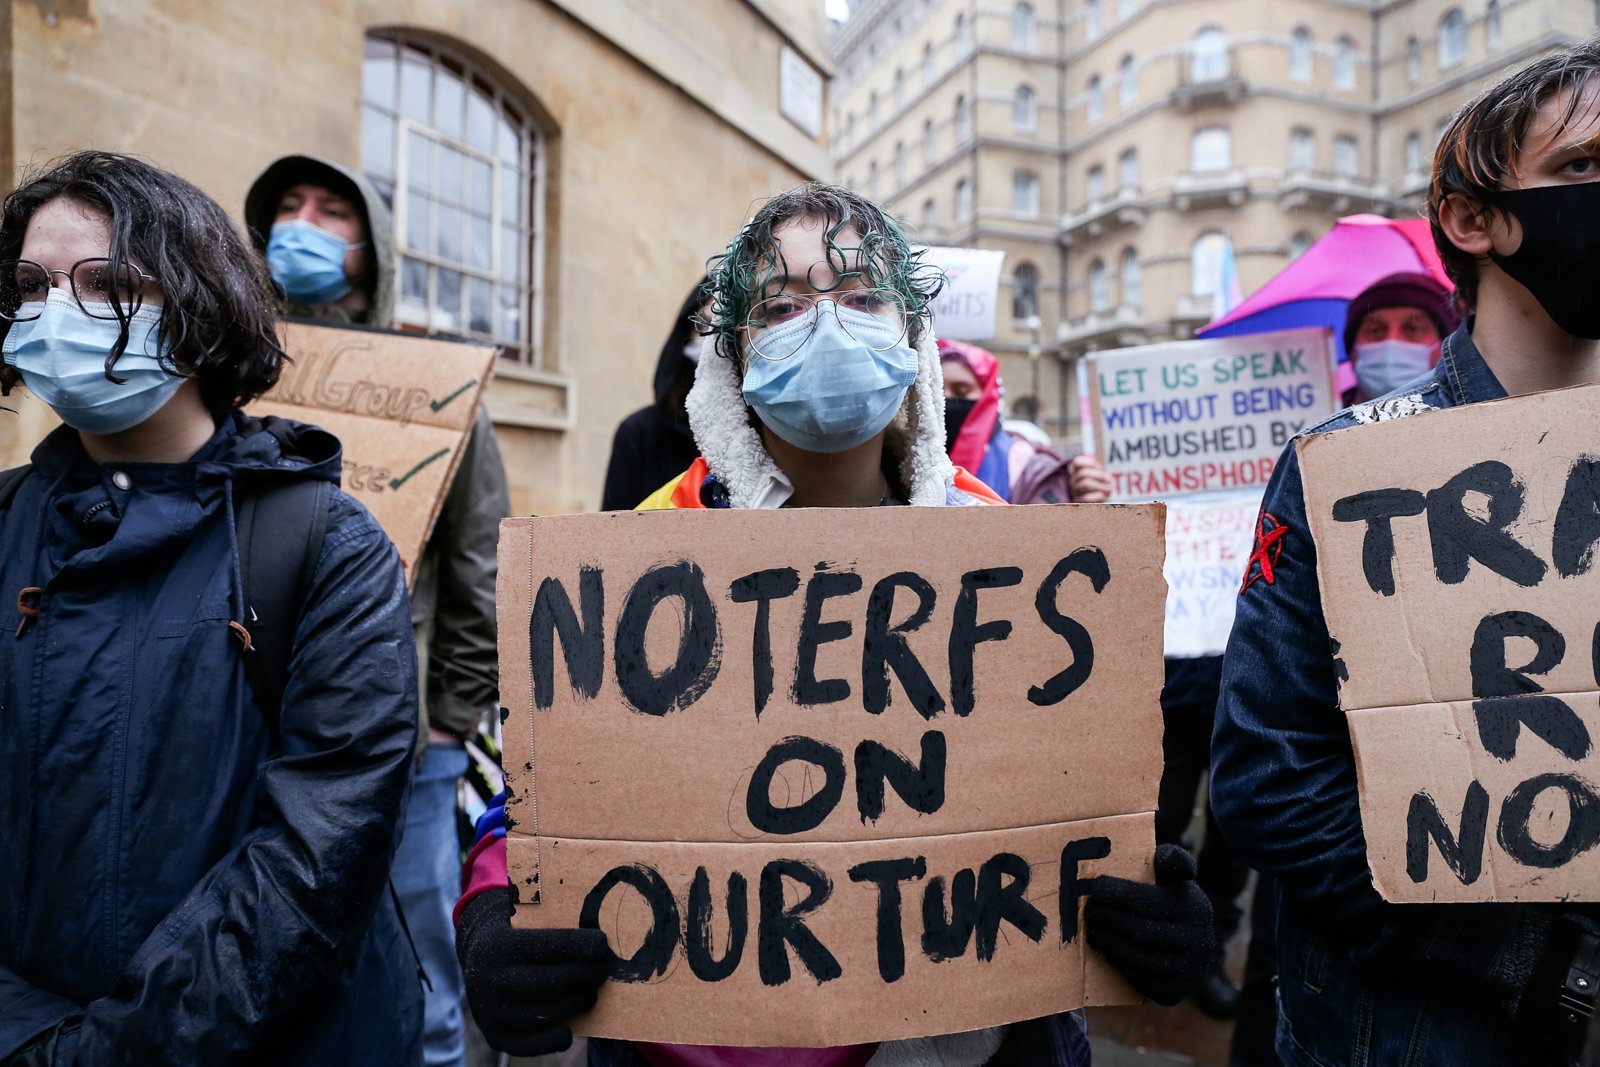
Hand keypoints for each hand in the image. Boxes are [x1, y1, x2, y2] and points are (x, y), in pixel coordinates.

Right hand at [456, 887, 609, 1055]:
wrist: (479, 955)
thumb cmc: (517, 932)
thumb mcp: (526, 917)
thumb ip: (554, 920)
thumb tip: (597, 929)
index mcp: (496, 944)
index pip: (542, 945)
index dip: (576, 946)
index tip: (601, 945)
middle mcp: (486, 978)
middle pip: (542, 982)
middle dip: (580, 977)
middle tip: (602, 970)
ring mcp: (486, 1009)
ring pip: (537, 1014)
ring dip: (572, 1005)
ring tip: (592, 994)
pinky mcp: (492, 1034)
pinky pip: (523, 1044)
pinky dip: (549, 1041)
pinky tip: (569, 1031)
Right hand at [1068, 454, 1110, 502]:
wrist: (1095, 506)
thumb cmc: (1098, 489)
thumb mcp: (1100, 479)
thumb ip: (1102, 475)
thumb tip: (1109, 479)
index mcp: (1077, 472)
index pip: (1077, 462)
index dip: (1090, 463)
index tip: (1100, 467)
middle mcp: (1073, 481)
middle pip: (1083, 473)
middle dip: (1099, 475)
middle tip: (1110, 480)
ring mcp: (1075, 491)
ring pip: (1085, 483)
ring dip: (1100, 485)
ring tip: (1110, 488)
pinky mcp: (1078, 502)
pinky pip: (1086, 497)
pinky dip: (1097, 496)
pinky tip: (1104, 496)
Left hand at [1084, 843, 1213, 1005]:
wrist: (1185, 939)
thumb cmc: (1168, 897)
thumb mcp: (1173, 874)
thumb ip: (1171, 860)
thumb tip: (1167, 859)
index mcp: (1196, 908)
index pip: (1150, 901)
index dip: (1119, 894)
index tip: (1095, 887)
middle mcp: (1200, 941)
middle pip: (1141, 932)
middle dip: (1109, 920)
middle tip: (1088, 911)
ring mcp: (1190, 971)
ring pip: (1140, 958)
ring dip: (1110, 943)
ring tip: (1092, 930)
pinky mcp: (1175, 993)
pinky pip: (1141, 980)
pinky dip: (1120, 965)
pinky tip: (1106, 950)